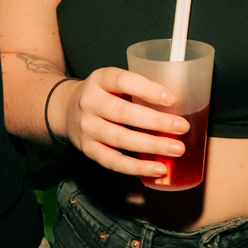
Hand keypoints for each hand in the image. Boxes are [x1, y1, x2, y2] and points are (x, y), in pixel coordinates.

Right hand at [53, 69, 187, 179]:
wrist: (64, 109)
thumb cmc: (102, 95)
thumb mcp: (113, 83)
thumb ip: (137, 90)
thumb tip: (181, 104)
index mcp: (99, 79)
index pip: (123, 81)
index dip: (147, 89)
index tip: (172, 99)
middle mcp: (89, 102)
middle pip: (123, 113)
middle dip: (156, 122)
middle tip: (183, 127)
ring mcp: (86, 128)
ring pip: (120, 139)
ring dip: (152, 145)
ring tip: (177, 149)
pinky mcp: (88, 150)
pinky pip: (114, 161)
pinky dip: (138, 167)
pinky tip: (158, 168)